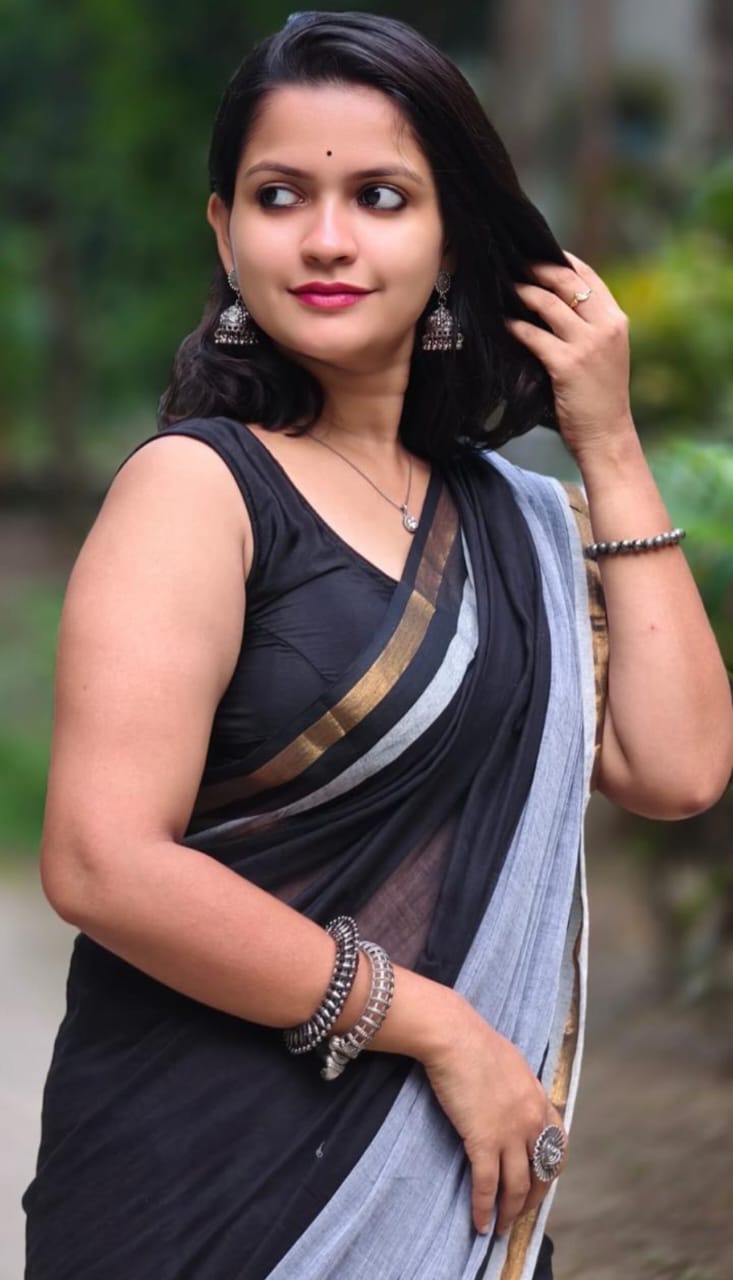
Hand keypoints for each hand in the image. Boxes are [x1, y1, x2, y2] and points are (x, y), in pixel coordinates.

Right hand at [420, 997, 567, 1236]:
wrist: (454, 1035)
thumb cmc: (475, 1041)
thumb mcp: (511, 1063)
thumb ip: (518, 1087)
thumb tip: (513, 1099)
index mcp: (539, 1099)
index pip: (556, 1146)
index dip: (548, 1170)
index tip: (538, 1182)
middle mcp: (531, 1120)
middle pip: (540, 1172)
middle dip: (531, 1198)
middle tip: (519, 1214)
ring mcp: (509, 1132)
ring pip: (516, 1186)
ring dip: (509, 1213)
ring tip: (501, 1229)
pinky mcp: (482, 1140)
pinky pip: (487, 1185)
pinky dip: (484, 1208)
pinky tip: (479, 1222)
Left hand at [505, 249, 635, 464]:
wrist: (607, 436)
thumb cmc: (599, 399)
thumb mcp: (603, 355)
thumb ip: (586, 328)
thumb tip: (550, 303)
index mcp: (617, 320)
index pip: (588, 275)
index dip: (560, 259)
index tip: (534, 251)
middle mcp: (606, 326)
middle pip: (566, 281)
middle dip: (535, 268)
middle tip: (510, 263)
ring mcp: (588, 344)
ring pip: (548, 303)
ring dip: (521, 292)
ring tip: (501, 288)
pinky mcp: (568, 364)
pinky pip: (534, 335)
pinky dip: (514, 326)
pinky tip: (501, 323)